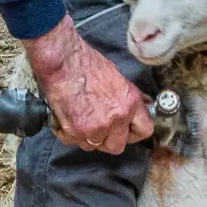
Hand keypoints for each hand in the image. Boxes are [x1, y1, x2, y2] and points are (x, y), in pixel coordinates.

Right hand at [23, 15, 152, 153]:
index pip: (144, 130)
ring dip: (86, 136)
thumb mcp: (117, 77)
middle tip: (98, 127)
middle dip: (107, 139)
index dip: (133, 133)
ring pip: (93, 146)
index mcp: (129, 103)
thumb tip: (143, 104)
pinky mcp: (74, 131)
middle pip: (116, 146)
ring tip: (78, 117)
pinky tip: (66, 118)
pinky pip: (72, 142)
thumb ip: (128, 97)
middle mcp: (115, 118)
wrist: (61, 60)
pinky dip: (67, 133)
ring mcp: (95, 127)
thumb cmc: (85, 63)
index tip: (126, 132)